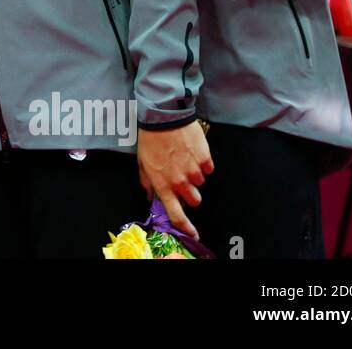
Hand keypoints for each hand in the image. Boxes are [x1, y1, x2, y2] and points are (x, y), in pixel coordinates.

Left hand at [136, 121, 212, 238]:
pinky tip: (191, 151)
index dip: (186, 227)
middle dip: (191, 192)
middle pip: (195, 200)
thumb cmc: (150, 139)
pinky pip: (208, 169)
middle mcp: (180, 182)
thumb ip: (148, 182)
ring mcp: (194, 171)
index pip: (176, 214)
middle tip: (183, 178)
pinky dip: (202, 163)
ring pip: (201, 184)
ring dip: (194, 175)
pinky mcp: (205, 159)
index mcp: (163, 185)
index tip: (193, 234)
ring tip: (184, 158)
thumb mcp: (142, 163)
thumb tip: (150, 196)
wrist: (164, 117)